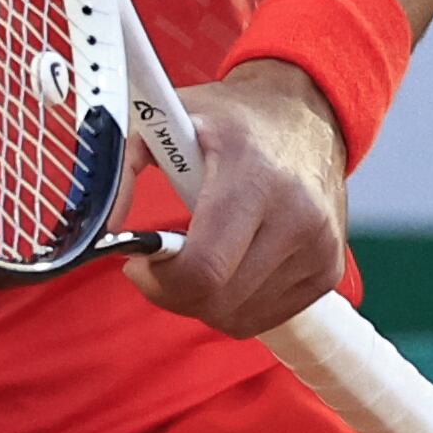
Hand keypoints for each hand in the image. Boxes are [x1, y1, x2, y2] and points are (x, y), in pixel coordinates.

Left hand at [125, 59, 350, 339]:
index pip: (204, 267)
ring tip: (195, 256)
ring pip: (240, 317)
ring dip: (204, 299)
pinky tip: (228, 265)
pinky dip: (235, 303)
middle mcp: (297, 218)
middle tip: (157, 263)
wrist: (305, 115)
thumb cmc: (228, 119)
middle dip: (172, 292)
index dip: (159, 281)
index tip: (138, 262)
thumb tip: (103, 230)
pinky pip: (266, 316)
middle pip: (219, 301)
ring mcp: (319, 249)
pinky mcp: (329, 271)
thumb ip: (123, 166)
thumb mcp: (167, 118)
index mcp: (254, 179)